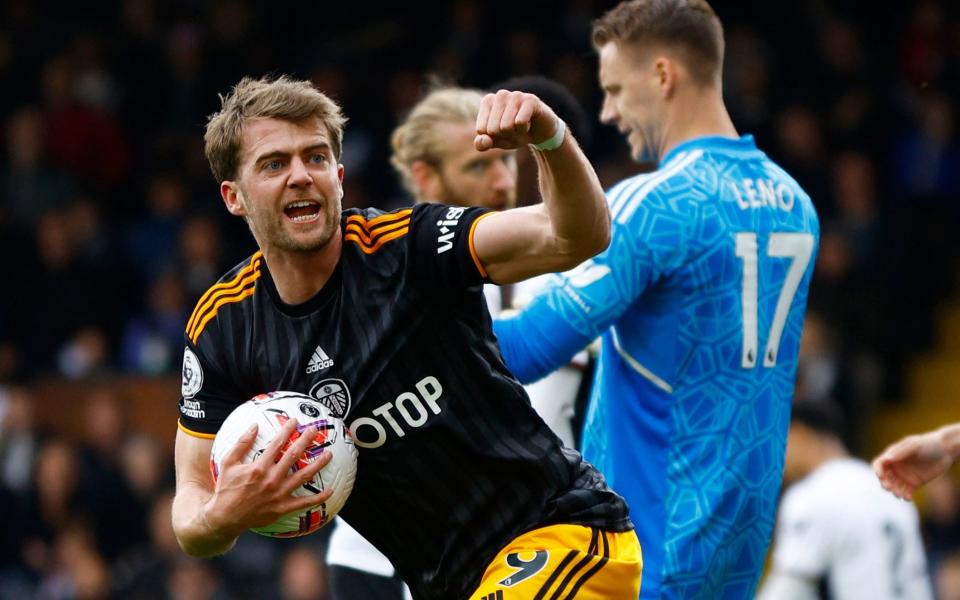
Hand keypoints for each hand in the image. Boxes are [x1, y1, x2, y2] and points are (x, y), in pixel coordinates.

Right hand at [204, 419, 332, 535]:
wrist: (225, 518)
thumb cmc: (226, 489)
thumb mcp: (228, 464)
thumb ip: (241, 444)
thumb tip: (254, 425)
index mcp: (259, 467)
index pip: (277, 444)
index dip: (287, 430)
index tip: (295, 421)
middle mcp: (271, 479)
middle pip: (294, 455)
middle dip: (306, 440)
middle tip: (315, 430)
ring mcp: (279, 494)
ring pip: (304, 476)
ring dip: (318, 464)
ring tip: (329, 454)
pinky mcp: (283, 508)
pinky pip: (304, 502)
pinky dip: (319, 497)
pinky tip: (331, 490)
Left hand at [475, 90, 560, 150]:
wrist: (541, 131)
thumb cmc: (515, 134)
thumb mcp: (497, 142)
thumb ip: (483, 143)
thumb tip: (482, 140)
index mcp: (488, 101)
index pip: (482, 130)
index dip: (494, 137)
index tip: (503, 131)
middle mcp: (500, 95)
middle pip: (493, 129)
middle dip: (505, 136)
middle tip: (515, 130)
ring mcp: (516, 95)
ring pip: (506, 127)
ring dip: (515, 134)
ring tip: (522, 127)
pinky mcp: (530, 100)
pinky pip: (519, 123)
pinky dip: (524, 130)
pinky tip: (529, 123)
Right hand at [873, 429, 952, 499]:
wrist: (945, 450)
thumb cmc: (928, 443)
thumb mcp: (914, 445)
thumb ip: (901, 451)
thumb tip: (887, 458)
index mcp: (892, 455)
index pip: (879, 464)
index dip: (877, 470)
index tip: (881, 476)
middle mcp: (896, 466)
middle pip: (884, 478)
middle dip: (885, 483)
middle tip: (890, 488)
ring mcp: (904, 476)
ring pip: (894, 486)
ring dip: (894, 491)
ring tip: (900, 494)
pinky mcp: (914, 483)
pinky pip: (906, 492)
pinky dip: (905, 496)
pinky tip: (908, 498)